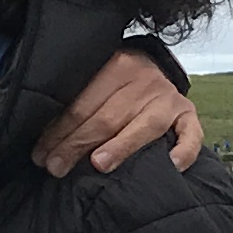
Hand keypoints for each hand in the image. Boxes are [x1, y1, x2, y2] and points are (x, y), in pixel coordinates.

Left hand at [37, 54, 204, 176]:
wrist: (156, 67)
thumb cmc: (115, 84)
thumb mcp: (95, 82)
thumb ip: (76, 104)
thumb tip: (44, 141)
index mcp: (117, 66)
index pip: (82, 104)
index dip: (59, 132)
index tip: (41, 155)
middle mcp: (145, 80)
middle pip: (108, 117)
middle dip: (78, 144)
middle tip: (56, 167)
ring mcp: (169, 98)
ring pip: (145, 126)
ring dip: (121, 146)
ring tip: (99, 164)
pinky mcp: (189, 115)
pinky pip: (191, 135)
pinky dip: (183, 150)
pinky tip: (171, 165)